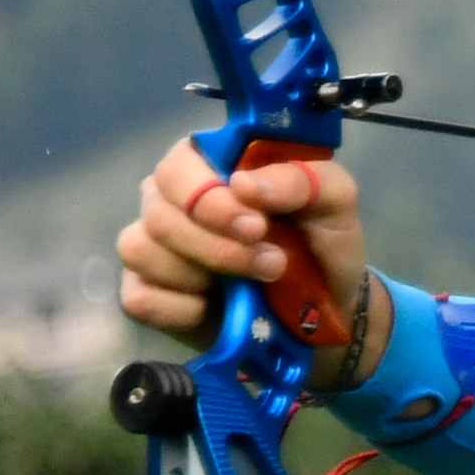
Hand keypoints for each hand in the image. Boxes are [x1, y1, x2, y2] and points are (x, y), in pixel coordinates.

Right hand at [117, 136, 381, 383]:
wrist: (327, 310)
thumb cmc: (322, 242)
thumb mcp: (334, 200)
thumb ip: (299, 179)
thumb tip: (243, 184)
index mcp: (207, 164)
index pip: (179, 165)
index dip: (210, 198)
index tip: (257, 227)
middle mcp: (169, 199)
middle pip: (159, 213)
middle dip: (218, 247)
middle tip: (272, 264)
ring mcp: (152, 246)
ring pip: (142, 250)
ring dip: (204, 275)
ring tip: (253, 284)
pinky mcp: (145, 292)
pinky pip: (140, 297)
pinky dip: (181, 309)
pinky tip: (213, 308)